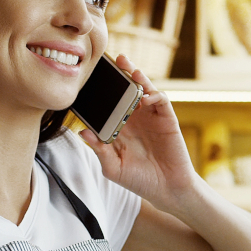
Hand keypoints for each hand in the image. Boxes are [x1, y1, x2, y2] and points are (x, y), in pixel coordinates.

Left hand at [79, 54, 197, 211]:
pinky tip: (145, 97)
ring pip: (144, 89)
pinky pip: (161, 100)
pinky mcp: (167, 120)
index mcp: (120, 127)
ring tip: (128, 67)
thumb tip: (82, 131)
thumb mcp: (113, 168)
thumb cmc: (139, 180)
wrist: (167, 190)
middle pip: (126, 91)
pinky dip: (153, 94)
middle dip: (119, 74)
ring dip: (137, 76)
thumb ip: (99, 150)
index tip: (88, 78)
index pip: (108, 104)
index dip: (100, 91)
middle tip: (110, 59)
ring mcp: (152, 117)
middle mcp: (135, 119)